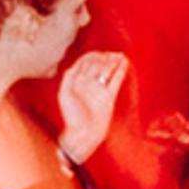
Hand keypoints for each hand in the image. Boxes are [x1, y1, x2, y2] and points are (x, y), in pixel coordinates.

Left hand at [57, 49, 128, 165]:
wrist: (83, 135)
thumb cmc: (71, 116)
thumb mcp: (64, 95)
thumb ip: (68, 79)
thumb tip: (74, 66)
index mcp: (76, 81)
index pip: (85, 62)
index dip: (92, 56)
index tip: (98, 54)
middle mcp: (88, 83)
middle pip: (98, 64)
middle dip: (105, 58)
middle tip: (111, 54)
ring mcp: (99, 90)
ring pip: (108, 71)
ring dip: (114, 62)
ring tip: (120, 55)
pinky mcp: (109, 97)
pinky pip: (116, 81)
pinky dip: (120, 71)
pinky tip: (124, 63)